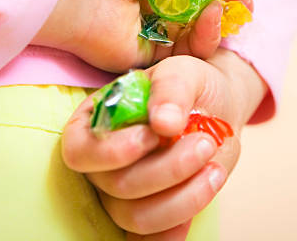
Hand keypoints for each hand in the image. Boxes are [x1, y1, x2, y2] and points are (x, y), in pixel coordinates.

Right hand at [62, 49, 267, 239]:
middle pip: (116, 186)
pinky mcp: (151, 211)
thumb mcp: (182, 72)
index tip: (155, 134)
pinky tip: (200, 198)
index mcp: (94, 122)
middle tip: (205, 143)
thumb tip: (164, 122)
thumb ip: (170, 90)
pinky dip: (176, 229)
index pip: (80, 150)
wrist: (217, 105)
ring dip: (183, 198)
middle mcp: (102, 162)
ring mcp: (123, 192)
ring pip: (137, 216)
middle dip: (167, 169)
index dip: (114, 151)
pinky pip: (152, 238)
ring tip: (214, 169)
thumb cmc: (190, 84)